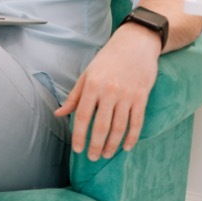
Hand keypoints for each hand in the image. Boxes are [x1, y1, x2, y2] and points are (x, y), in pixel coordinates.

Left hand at [55, 25, 160, 160]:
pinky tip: (126, 147)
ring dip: (112, 144)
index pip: (83, 116)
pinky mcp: (142, 97)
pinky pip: (137, 121)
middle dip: (95, 145)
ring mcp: (127, 95)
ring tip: (105, 154)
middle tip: (92, 157)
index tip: (77, 149)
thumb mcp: (87, 74)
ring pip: (120, 127)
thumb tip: (59, 114)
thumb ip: (74, 97)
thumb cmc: (107, 60)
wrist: (135, 44)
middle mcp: (110, 92)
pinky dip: (132, 137)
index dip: (80, 135)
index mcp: (92, 86)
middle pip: (102, 126)